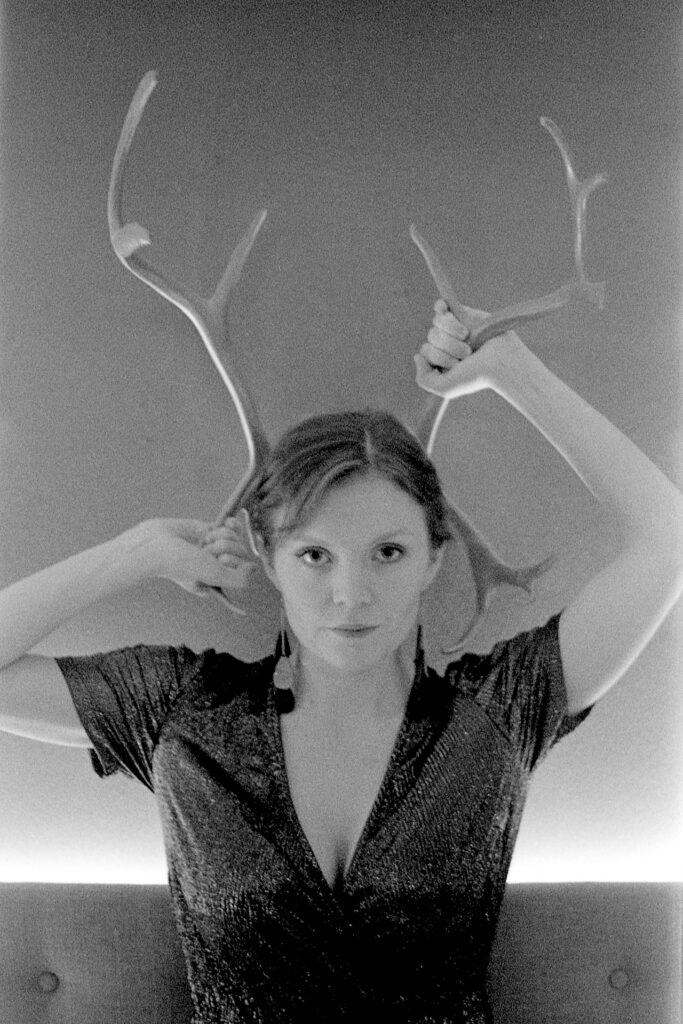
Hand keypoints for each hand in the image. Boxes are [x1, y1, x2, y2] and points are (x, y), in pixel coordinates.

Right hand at [128, 516, 258, 596]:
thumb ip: (240, 580)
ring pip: (234, 538)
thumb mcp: (214, 576)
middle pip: (239, 551)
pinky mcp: (207, 532)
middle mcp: (217, 565)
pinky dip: (230, 524)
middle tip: (204, 552)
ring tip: (202, 542)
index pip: (243, 569)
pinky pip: (229, 527)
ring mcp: (212, 547)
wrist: (155, 545)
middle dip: (224, 548)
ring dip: (220, 537)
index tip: (217, 561)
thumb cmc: (182, 564)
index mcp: (218, 580)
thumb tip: (255, 568)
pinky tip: (229, 521)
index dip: (233, 561)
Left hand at [414, 299, 522, 399]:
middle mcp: (446, 344)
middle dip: (448, 346)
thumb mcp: (445, 388)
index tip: (456, 365)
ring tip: (469, 341)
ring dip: (452, 332)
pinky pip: (441, 307)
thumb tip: (417, 356)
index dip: (438, 356)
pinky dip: (440, 306)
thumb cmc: (475, 376)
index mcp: (440, 360)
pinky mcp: (464, 314)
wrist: (500, 361)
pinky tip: (443, 309)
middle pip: (432, 336)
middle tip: (467, 354)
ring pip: (437, 323)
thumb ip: (424, 379)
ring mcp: (454, 329)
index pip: (425, 351)